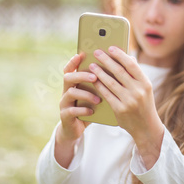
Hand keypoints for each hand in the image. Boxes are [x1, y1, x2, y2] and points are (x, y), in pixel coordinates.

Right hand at [55, 53, 99, 167]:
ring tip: (98, 99)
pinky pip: (72, 111)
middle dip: (81, 75)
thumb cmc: (90, 107)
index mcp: (74, 83)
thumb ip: (102, 81)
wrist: (77, 128)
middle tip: (94, 76)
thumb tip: (119, 67)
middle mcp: (66, 90)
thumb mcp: (95, 93)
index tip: (82, 54)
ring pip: (70, 93)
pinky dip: (83, 110)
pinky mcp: (65, 116)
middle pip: (68, 77)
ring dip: (85, 94)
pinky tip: (92, 111)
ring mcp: (64, 103)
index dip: (74, 61)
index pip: (70, 68)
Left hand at [90, 46, 163, 168]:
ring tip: (92, 65)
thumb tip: (128, 57)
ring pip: (110, 82)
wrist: (146, 128)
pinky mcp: (120, 110)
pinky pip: (106, 94)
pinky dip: (99, 86)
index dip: (120, 55)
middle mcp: (138, 91)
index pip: (131, 65)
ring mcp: (129, 101)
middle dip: (106, 60)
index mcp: (145, 83)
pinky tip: (94, 80)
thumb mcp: (145, 89)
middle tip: (97, 52)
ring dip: (100, 72)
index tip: (111, 48)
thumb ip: (136, 75)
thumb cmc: (144, 104)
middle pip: (119, 72)